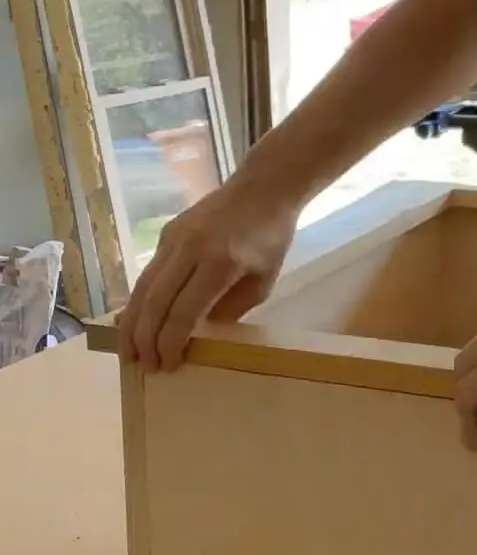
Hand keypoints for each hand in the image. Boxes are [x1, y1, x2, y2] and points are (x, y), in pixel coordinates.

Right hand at [117, 171, 299, 371]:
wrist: (262, 188)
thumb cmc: (270, 238)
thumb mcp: (262, 283)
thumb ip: (231, 309)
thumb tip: (199, 332)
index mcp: (219, 263)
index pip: (183, 311)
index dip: (170, 342)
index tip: (167, 365)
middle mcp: (189, 250)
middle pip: (155, 301)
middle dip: (144, 339)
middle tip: (141, 366)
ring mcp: (173, 239)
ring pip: (143, 287)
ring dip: (132, 323)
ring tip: (128, 351)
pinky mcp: (166, 234)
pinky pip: (148, 272)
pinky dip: (139, 301)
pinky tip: (136, 321)